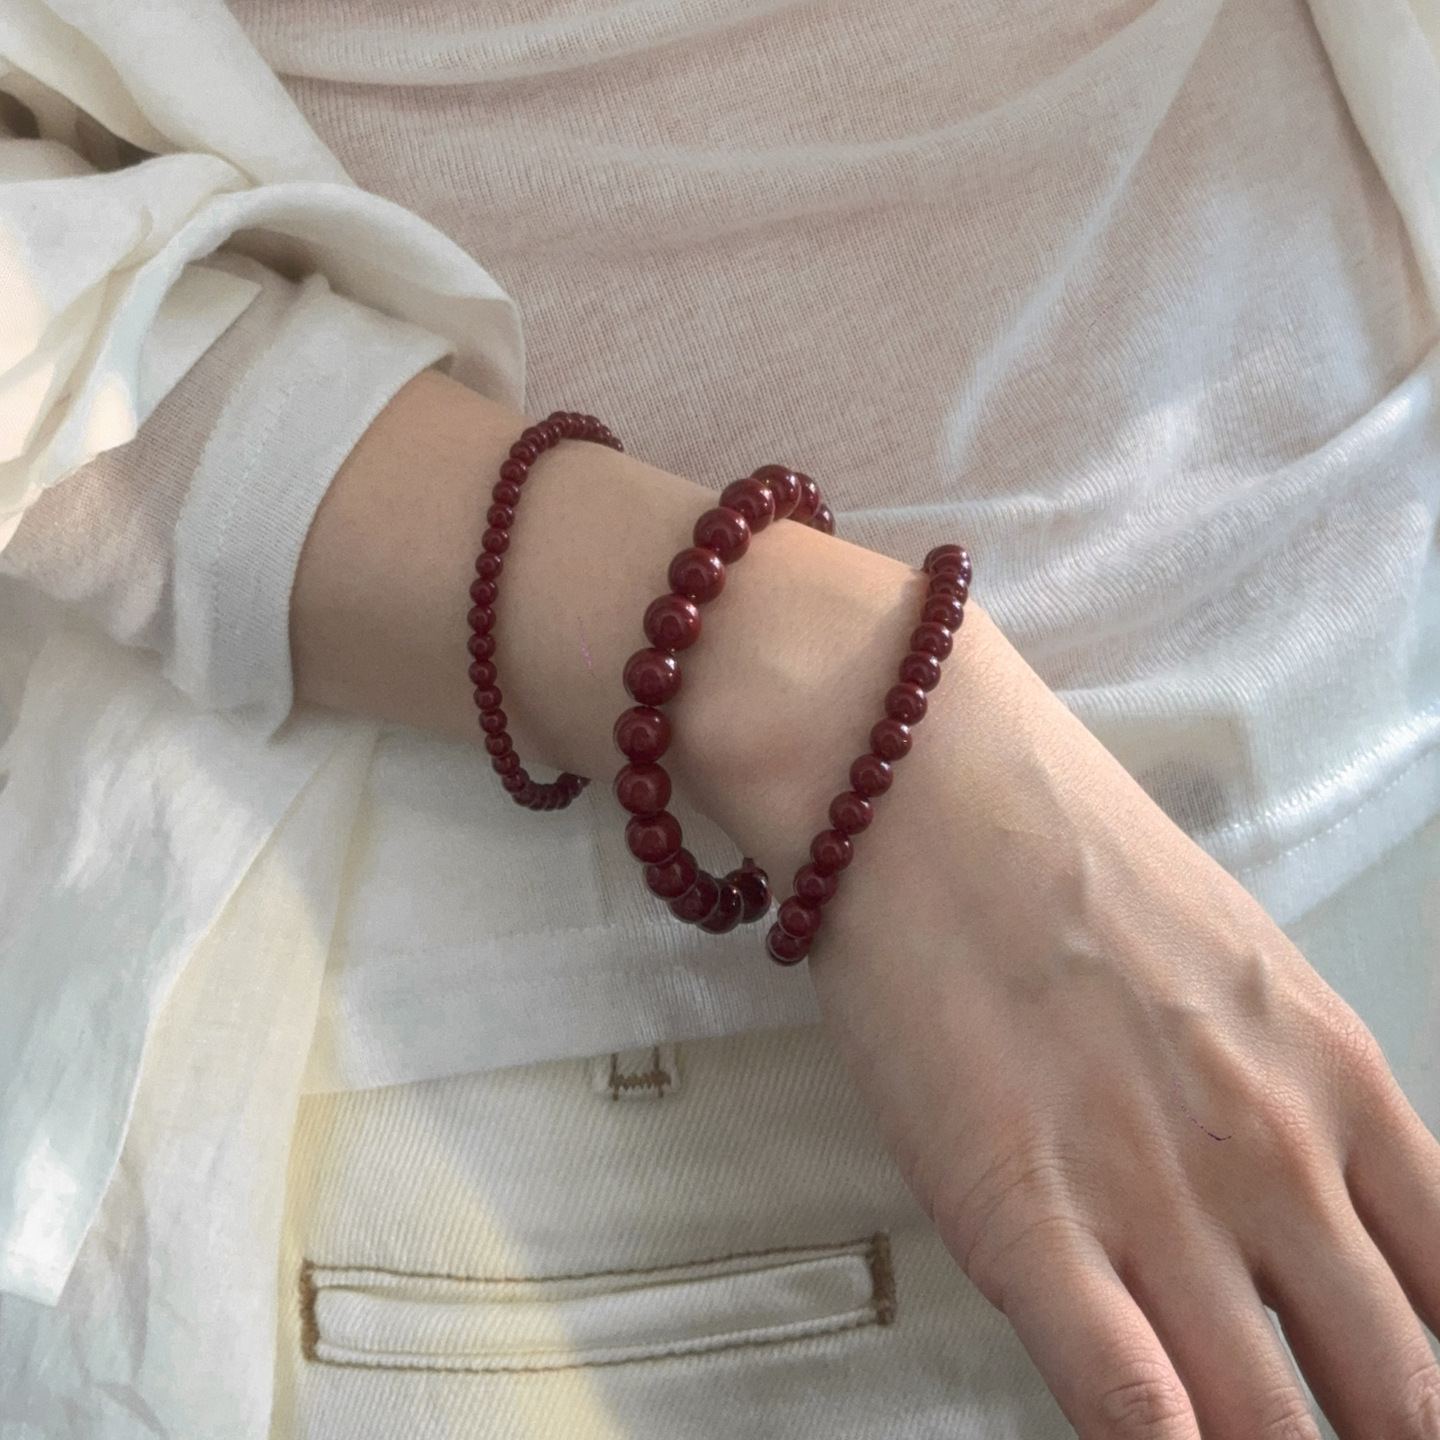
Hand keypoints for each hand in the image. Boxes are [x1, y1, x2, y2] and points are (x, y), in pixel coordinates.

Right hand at [717, 603, 1439, 1437]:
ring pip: (1274, 1426)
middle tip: (1345, 1439)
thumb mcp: (1236, 960)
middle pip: (1401, 1393)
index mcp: (1339, 1081)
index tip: (1409, 1403)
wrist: (925, 785)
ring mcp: (1152, 1196)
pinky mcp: (1022, 1218)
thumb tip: (1309, 1209)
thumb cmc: (1064, 847)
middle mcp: (1274, 1158)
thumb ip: (1290, 1091)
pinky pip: (1129, 1402)